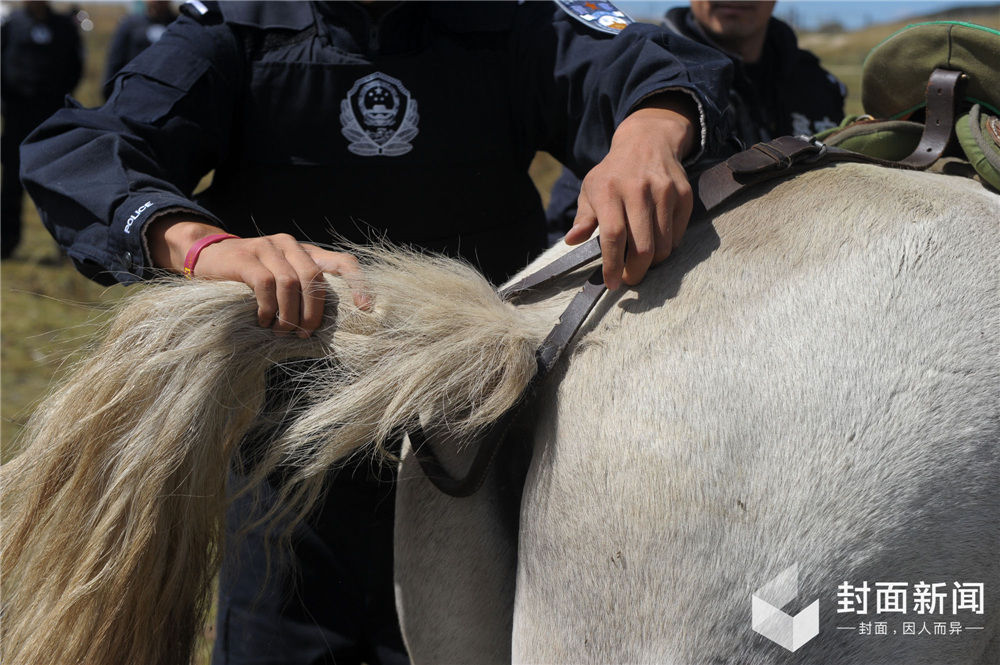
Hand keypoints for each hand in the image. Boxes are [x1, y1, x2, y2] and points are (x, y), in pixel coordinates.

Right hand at [147, 216, 368, 336]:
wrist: (207, 256)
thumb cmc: (249, 277)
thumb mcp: (280, 281)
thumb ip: (302, 293)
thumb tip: (324, 327)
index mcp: (306, 252)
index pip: (342, 262)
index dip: (358, 283)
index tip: (365, 308)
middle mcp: (289, 245)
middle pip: (315, 277)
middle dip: (314, 311)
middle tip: (305, 333)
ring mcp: (266, 248)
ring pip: (291, 283)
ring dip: (289, 313)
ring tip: (282, 331)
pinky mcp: (245, 257)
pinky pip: (265, 284)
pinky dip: (269, 308)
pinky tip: (264, 321)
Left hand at [564, 95, 696, 289]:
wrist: (647, 141)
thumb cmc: (613, 173)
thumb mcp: (591, 189)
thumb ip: (583, 218)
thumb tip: (572, 240)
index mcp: (609, 190)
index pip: (613, 235)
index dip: (612, 264)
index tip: (612, 283)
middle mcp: (638, 189)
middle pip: (642, 246)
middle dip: (636, 271)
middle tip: (630, 278)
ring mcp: (664, 191)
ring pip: (664, 245)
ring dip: (653, 262)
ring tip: (642, 261)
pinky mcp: (683, 194)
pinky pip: (678, 234)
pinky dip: (668, 246)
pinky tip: (657, 242)